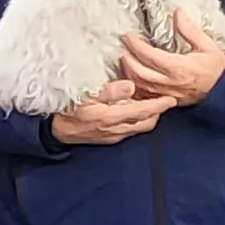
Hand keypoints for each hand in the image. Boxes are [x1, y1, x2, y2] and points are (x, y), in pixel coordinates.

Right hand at [48, 80, 174, 146]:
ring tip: (154, 103)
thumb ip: (107, 91)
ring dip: (148, 116)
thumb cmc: (66, 108)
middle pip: (145, 123)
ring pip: (138, 127)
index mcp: (107, 117)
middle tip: (165, 99)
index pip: (140, 112)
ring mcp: (112, 136)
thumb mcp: (82, 94)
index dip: (157, 106)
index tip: (170, 99)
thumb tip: (130, 86)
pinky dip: (138, 120)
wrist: (54, 130)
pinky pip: (129, 130)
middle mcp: (113, 129)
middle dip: (157, 112)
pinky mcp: (109, 138)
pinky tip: (136, 111)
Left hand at [115, 12, 224, 101]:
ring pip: (138, 86)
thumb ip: (190, 30)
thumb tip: (177, 13)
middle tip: (123, 46)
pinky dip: (134, 88)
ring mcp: (166, 94)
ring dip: (128, 72)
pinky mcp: (166, 101)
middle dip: (127, 58)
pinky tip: (131, 79)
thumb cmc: (216, 68)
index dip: (135, 45)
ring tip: (125, 59)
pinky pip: (144, 97)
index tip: (127, 35)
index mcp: (179, 68)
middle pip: (138, 72)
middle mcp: (169, 83)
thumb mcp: (207, 45)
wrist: (224, 91)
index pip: (149, 56)